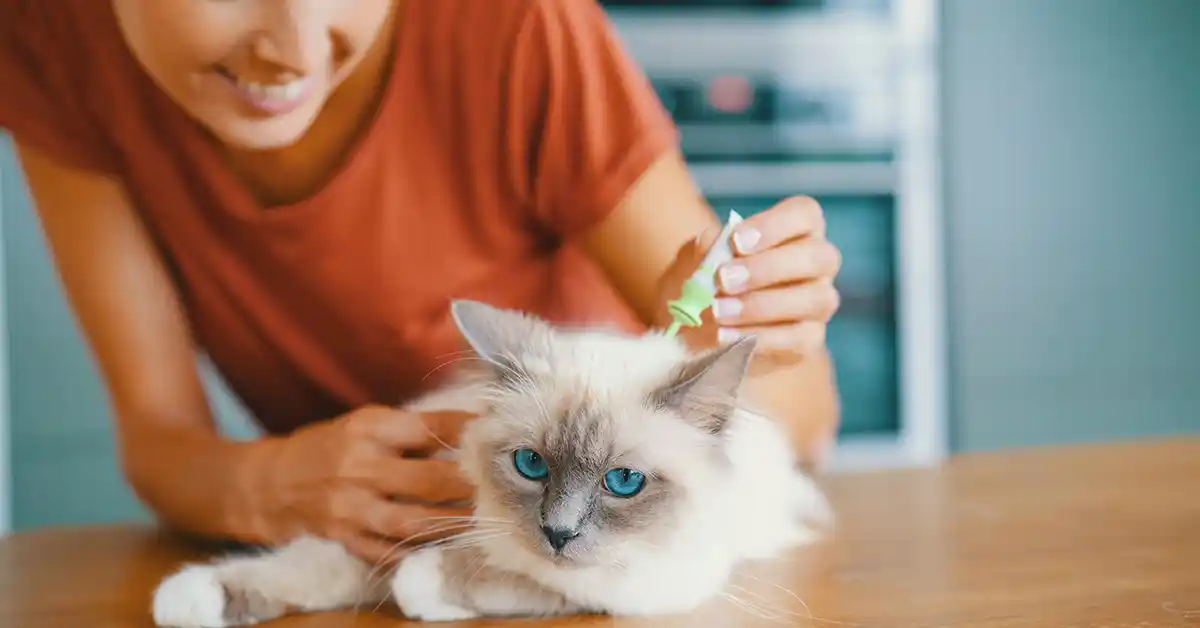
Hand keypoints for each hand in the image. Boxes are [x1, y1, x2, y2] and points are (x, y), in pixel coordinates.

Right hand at [245, 405, 475, 563]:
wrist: (266, 483)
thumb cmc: (326, 448)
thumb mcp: (363, 424)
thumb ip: (410, 431)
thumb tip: (468, 431)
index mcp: (369, 428)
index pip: (431, 427)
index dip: (469, 431)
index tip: (497, 433)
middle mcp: (360, 466)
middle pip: (429, 478)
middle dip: (469, 483)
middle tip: (499, 485)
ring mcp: (351, 506)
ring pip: (413, 520)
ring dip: (452, 523)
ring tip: (481, 521)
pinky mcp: (343, 537)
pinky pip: (387, 550)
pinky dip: (416, 549)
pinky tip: (442, 546)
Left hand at [659, 196, 841, 364]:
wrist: (698, 329)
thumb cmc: (706, 281)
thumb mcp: (695, 260)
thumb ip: (704, 248)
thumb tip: (711, 243)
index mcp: (797, 229)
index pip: (803, 213)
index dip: (773, 226)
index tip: (735, 241)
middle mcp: (818, 263)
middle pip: (817, 256)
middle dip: (767, 268)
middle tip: (723, 280)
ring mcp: (818, 302)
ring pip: (815, 299)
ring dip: (762, 305)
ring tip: (718, 312)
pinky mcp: (810, 339)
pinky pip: (800, 339)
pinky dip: (761, 338)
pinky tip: (726, 336)